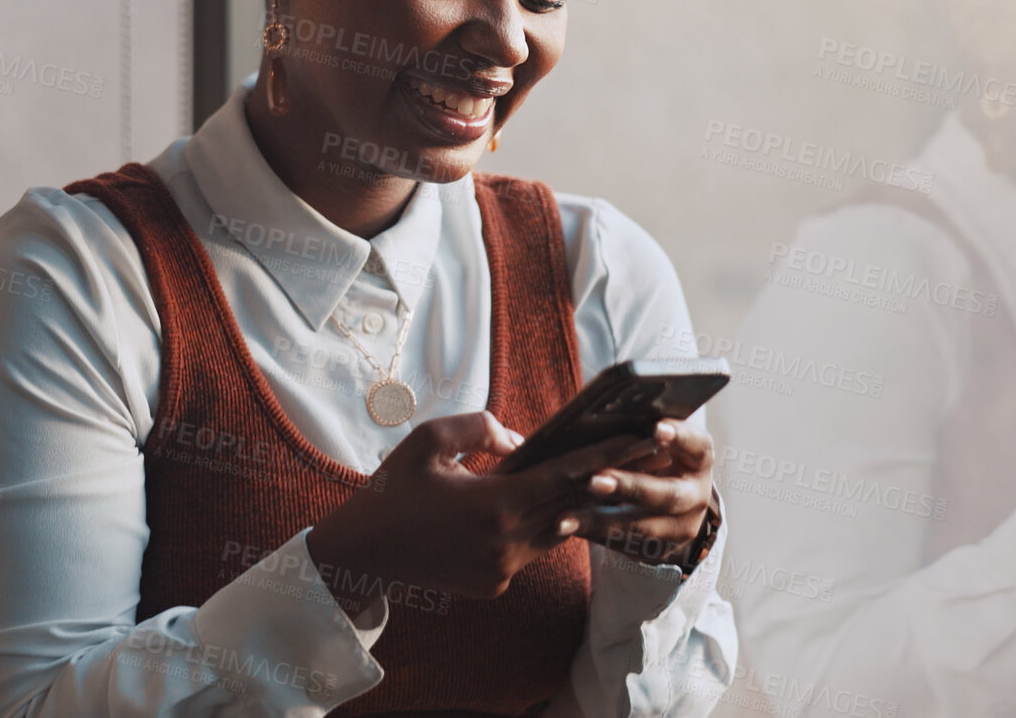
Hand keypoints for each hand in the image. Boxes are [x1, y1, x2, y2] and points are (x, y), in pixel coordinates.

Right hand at [306, 411, 661, 613]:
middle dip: (611, 475)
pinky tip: (544, 507)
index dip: (609, 454)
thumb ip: (480, 429)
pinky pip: (528, 550)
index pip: (567, 476)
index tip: (646, 436)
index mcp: (494, 504)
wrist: (363, 553)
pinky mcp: (495, 585)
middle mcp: (507, 543)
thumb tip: (520, 440)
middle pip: (573, 504)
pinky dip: (534, 527)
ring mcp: (503, 569)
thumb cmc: (392, 490)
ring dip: (573, 504)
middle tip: (652, 449)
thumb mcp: (428, 441)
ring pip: (554, 529)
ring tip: (606, 474)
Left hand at [559, 417, 716, 566]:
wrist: (671, 505)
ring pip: (641, 528)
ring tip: (565, 517)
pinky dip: (594, 535)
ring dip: (601, 520)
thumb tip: (604, 409)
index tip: (657, 428)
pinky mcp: (659, 551)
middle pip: (667, 494)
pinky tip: (567, 527)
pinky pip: (624, 545)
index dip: (679, 436)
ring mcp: (681, 528)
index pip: (697, 445)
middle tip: (595, 481)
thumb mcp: (658, 442)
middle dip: (630, 486)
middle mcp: (697, 496)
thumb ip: (640, 430)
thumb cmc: (653, 457)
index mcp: (700, 459)